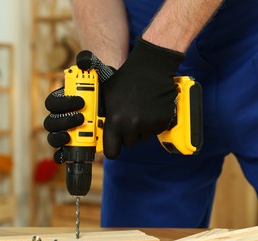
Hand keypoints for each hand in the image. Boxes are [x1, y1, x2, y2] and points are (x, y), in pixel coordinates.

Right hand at [43, 51, 114, 163]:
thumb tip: (84, 58)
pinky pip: (61, 152)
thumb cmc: (103, 86)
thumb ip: (90, 62)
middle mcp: (60, 116)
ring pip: (54, 137)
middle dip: (63, 121)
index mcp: (61, 100)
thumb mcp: (98, 72)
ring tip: (75, 135)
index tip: (82, 101)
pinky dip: (61, 155)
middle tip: (82, 118)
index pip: (52, 103)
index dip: (63, 103)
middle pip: (50, 122)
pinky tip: (66, 154)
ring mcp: (66, 131)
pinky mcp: (73, 143)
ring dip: (61, 138)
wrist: (115, 99)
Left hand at [101, 37, 183, 158]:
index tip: (113, 144)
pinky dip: (153, 124)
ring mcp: (149, 124)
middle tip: (128, 119)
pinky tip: (149, 109)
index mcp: (116, 121)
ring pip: (142, 137)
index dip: (112, 148)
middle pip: (128, 143)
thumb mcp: (107, 96)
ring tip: (139, 111)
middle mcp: (132, 126)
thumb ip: (104, 115)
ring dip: (140, 129)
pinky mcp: (162, 122)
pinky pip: (155, 130)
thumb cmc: (125, 80)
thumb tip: (97, 129)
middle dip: (127, 134)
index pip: (111, 151)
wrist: (150, 68)